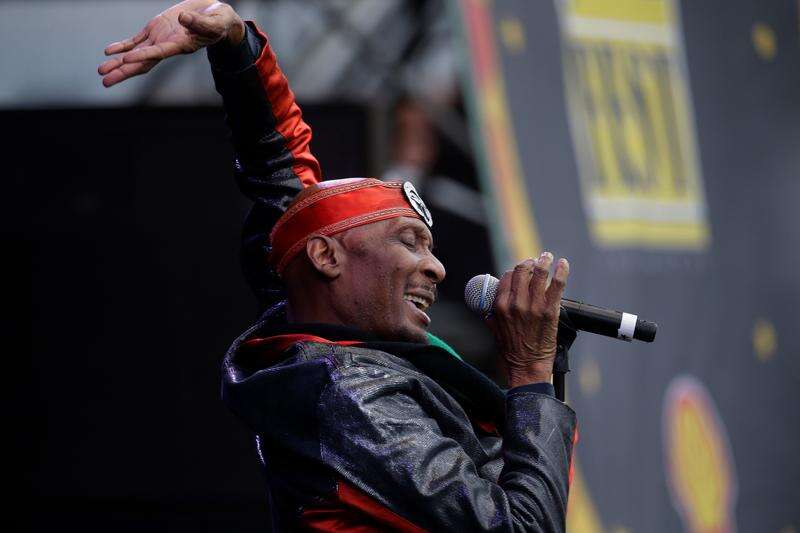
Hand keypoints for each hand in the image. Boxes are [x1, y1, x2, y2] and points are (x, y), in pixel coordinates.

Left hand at [98, 0, 244, 86]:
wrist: (215, 17)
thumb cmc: (218, 22)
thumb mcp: (213, 22)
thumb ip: (198, 22)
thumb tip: (183, 18)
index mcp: (181, 46)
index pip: (159, 53)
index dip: (143, 56)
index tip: (127, 60)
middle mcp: (167, 47)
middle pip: (142, 62)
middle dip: (123, 71)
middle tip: (106, 81)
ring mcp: (159, 39)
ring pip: (135, 53)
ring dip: (118, 63)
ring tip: (102, 72)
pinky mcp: (155, 30)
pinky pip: (135, 41)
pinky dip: (122, 46)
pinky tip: (109, 52)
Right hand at [488, 252, 569, 387]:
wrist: (528, 368)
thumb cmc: (511, 353)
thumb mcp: (494, 331)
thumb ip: (492, 317)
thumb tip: (490, 308)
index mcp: (500, 306)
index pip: (508, 277)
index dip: (515, 271)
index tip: (522, 270)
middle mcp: (516, 303)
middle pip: (522, 271)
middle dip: (529, 262)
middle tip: (535, 260)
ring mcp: (534, 306)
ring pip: (539, 274)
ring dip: (544, 261)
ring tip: (547, 256)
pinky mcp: (550, 311)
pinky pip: (557, 284)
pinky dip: (561, 271)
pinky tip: (562, 264)